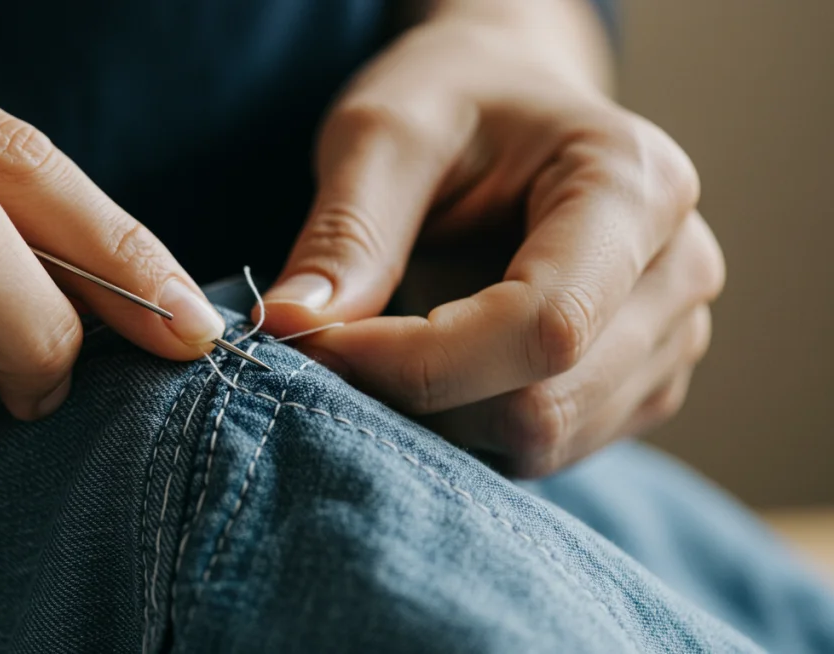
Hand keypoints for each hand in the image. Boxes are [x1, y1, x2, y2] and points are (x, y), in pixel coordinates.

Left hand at [260, 0, 724, 475]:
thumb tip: (293, 328)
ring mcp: (670, 338)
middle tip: (339, 338)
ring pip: (540, 442)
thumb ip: (346, 230)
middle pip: (544, 403)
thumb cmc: (453, 102)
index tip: (317, 344)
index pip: (542, 326)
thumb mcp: (384, 130)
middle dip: (418, 392)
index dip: (417, 361)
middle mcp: (679, 270)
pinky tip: (440, 358)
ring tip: (398, 328)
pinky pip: (543, 451)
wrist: (507, 102)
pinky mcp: (638, 386)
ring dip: (439, 413)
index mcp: (636, 185)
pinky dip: (468, 423)